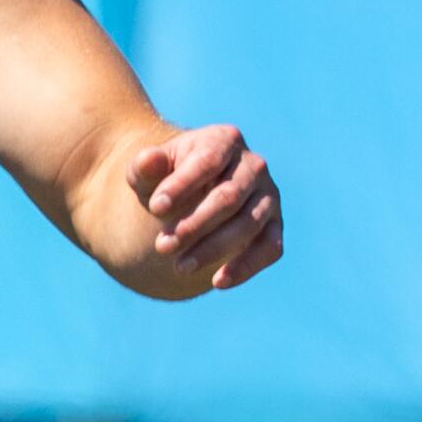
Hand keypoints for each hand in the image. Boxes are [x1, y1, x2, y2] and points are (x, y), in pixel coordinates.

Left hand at [130, 124, 281, 290]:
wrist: (188, 194)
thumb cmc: (165, 178)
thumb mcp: (148, 170)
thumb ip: (146, 165)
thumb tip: (149, 161)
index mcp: (223, 140)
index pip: (207, 161)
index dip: (182, 185)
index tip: (154, 208)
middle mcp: (253, 165)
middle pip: (228, 197)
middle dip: (194, 224)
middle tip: (162, 246)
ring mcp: (269, 196)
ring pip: (248, 224)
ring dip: (213, 248)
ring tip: (179, 267)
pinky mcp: (275, 225)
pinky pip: (270, 248)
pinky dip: (246, 266)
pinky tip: (218, 282)